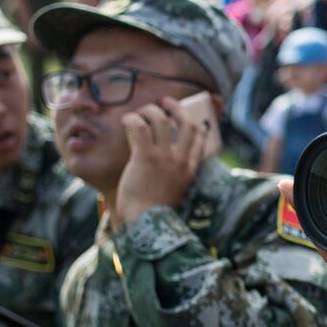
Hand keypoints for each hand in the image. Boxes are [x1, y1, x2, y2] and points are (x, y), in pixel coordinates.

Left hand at [113, 97, 207, 228]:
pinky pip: (140, 127)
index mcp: (190, 169)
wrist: (146, 223)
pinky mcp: (145, 157)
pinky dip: (132, 119)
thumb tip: (162, 165)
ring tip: (141, 111)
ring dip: (150, 111)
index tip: (188, 118)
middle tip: (165, 102)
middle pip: (186, 123)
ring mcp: (164, 157)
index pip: (200, 138)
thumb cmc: (153, 212)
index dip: (196, 123)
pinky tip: (126, 121)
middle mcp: (181, 159)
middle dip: (176, 108)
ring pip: (161, 120)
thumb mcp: (173, 191)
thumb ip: (173, 176)